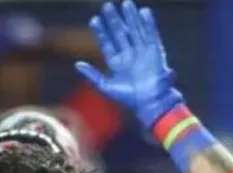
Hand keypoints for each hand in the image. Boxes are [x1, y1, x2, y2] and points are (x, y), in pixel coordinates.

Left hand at [75, 1, 182, 127]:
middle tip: (107, 6)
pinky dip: (148, 24)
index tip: (95, 19)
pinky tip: (144, 12)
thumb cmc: (128, 98)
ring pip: (135, 30)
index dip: (101, 31)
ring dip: (130, 18)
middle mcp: (129, 55)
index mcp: (117, 63)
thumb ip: (92, 74)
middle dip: (114, 20)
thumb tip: (77, 64)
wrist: (149, 103)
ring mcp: (142, 52)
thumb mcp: (105, 86)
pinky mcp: (155, 51)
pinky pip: (151, 34)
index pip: (107, 43)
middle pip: (120, 33)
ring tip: (126, 4)